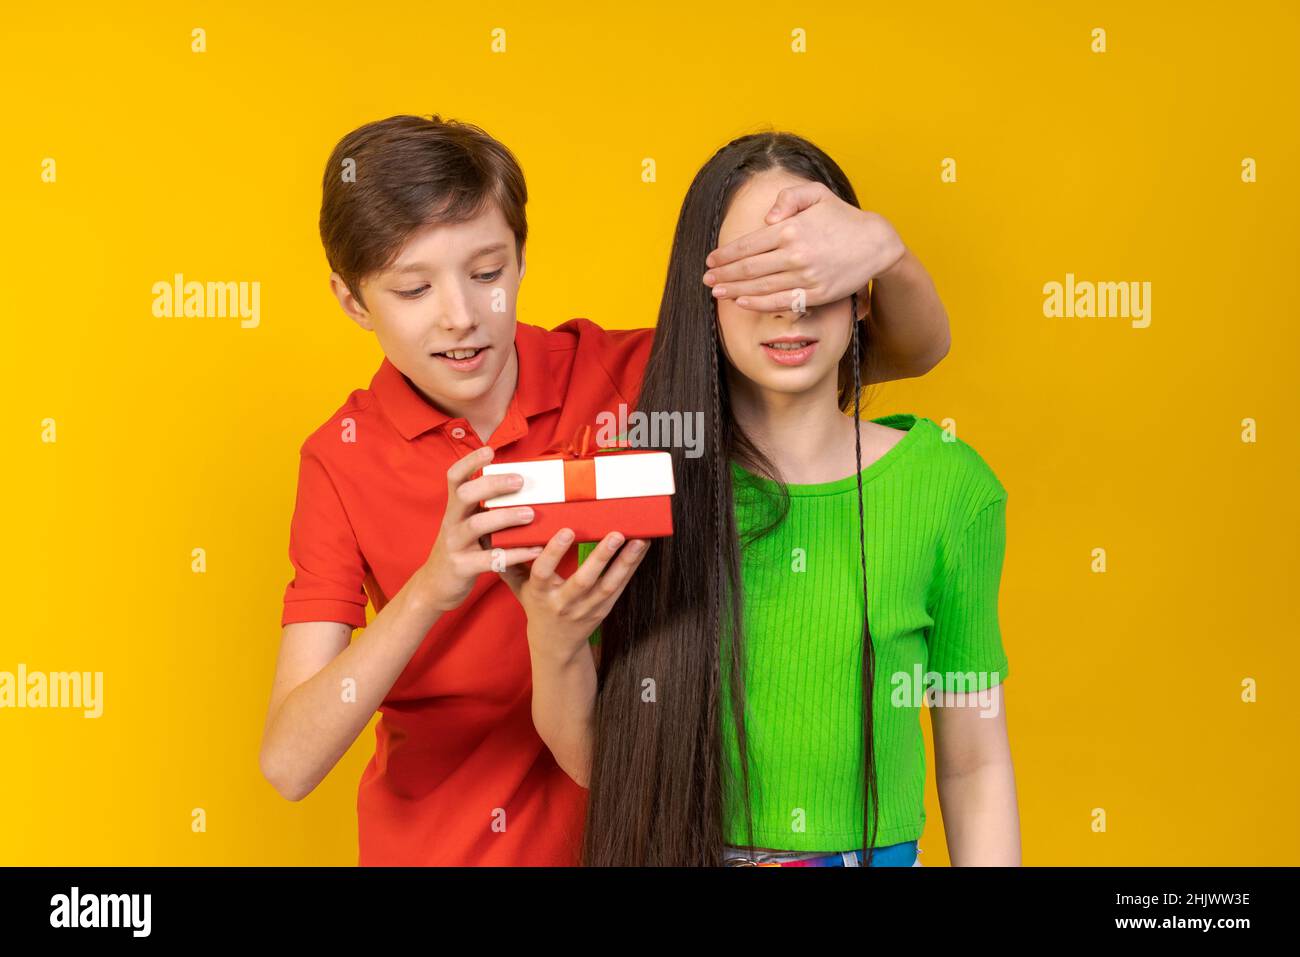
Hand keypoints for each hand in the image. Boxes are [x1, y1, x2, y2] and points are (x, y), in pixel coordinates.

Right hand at [419, 445, 543, 612]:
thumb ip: (483, 508)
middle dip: (492, 485)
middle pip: (465, 495)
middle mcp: (452, 522)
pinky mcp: (462, 567)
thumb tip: (522, 487)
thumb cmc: (461, 550)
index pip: (454, 477)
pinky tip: (535, 549)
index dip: (469, 461)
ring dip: (506, 517)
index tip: (490, 450)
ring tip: (531, 514)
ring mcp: (455, 545)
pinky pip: (490, 559)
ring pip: (477, 525)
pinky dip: (515, 553)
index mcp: (454, 508)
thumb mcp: (465, 525)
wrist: (435, 587)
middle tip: (520, 482)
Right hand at [499, 527, 648, 662]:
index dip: (554, 552)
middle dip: (600, 557)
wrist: (555, 645)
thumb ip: (509, 564)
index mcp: (540, 594)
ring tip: (638, 541)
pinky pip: (620, 587)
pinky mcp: (603, 609)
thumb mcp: (518, 589)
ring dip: (625, 562)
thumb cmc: (536, 607)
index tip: (566, 531)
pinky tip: (641, 549)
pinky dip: (632, 568)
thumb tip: (491, 535)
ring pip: (608, 585)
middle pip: (584, 580)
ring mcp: (586, 608)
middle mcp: (563, 603)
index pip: (543, 572)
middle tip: (615, 534)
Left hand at [702, 181, 905, 313]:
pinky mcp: (816, 294)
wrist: (877, 243)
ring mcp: (806, 276)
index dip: (726, 254)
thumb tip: (766, 218)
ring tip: (717, 292)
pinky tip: (742, 302)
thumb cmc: (843, 217)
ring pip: (761, 287)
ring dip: (735, 290)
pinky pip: (781, 302)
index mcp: (791, 228)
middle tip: (706, 279)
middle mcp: (795, 254)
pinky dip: (758, 304)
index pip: (748, 244)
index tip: (711, 260)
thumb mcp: (817, 193)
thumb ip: (788, 198)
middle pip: (749, 268)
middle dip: (724, 274)